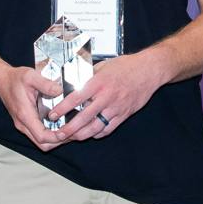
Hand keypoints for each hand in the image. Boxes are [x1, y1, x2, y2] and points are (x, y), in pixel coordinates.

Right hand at [0, 64, 66, 150]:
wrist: (2, 81)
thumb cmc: (15, 79)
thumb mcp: (30, 76)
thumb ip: (45, 83)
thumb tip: (60, 91)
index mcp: (25, 115)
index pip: (41, 136)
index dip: (57, 137)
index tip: (69, 132)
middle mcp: (23, 124)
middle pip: (43, 144)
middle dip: (59, 142)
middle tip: (74, 132)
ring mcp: (24, 125)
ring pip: (41, 142)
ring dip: (56, 140)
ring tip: (70, 130)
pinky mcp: (26, 123)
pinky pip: (39, 135)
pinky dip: (51, 135)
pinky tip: (62, 125)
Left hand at [50, 51, 170, 142]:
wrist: (149, 70)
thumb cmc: (126, 66)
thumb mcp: (103, 66)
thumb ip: (88, 76)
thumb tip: (72, 82)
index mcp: (99, 83)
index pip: (76, 98)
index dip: (63, 108)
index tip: (53, 115)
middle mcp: (107, 97)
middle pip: (85, 117)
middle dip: (70, 128)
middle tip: (59, 134)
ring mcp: (116, 107)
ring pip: (96, 127)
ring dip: (82, 134)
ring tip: (72, 138)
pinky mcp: (124, 114)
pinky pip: (109, 128)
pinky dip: (98, 133)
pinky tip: (91, 134)